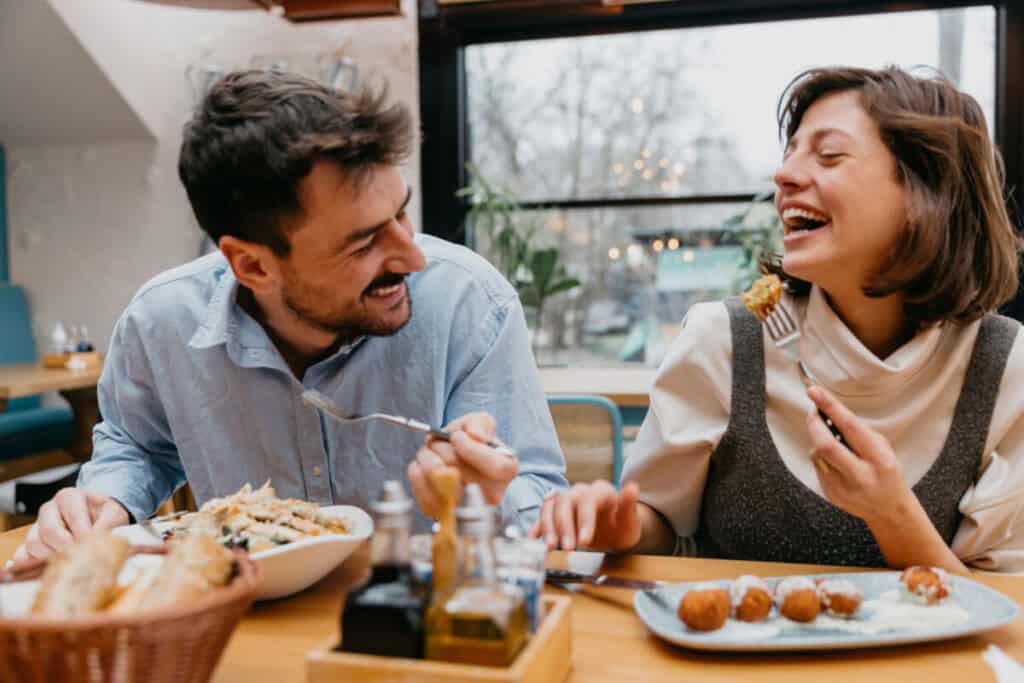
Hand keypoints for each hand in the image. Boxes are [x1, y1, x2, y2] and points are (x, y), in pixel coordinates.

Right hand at [11, 488, 128, 564]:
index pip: (72, 517)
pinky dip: (32, 565)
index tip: (92, 547)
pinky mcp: (31, 544)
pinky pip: (23, 555)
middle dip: (66, 548)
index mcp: (69, 497)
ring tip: (70, 561)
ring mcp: (37, 526)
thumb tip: (96, 543)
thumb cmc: (105, 516)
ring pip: (34, 544)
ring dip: (51, 557)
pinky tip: (47, 570)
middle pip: (49, 531)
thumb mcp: (115, 514)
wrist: (99, 519)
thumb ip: (108, 525)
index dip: (82, 535)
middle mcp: (49, 510)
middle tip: (80, 558)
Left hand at [407, 412, 517, 517]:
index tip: (457, 437)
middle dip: (442, 446)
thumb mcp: (481, 423)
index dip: (470, 448)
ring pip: (436, 476)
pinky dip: (418, 468)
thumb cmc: (470, 442)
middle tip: (441, 441)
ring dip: (428, 455)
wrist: (456, 461)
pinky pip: (420, 485)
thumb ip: (480, 423)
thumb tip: (474, 435)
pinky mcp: (439, 512)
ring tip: (433, 451)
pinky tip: (426, 464)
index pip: (495, 467)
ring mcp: (465, 507)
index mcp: (506, 470)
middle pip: (459, 469)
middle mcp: (490, 494)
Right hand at [528, 481, 640, 551]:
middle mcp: (580, 492)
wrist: (614, 531)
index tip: (584, 541)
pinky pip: (544, 514)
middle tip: (568, 548)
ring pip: (551, 506)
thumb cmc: (622, 526)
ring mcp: (567, 500)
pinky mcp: (557, 511)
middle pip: (565, 502)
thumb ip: (628, 505)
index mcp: (600, 491)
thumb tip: (632, 487)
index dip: (584, 520)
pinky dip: (538, 526)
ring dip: (548, 526)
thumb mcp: (630, 520)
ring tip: (550, 547)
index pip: (588, 501)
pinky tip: (534, 538)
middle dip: (564, 527)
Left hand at [806, 386, 914, 525]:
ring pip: (817, 454)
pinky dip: (821, 457)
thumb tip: (828, 413)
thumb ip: (858, 432)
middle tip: (813, 412)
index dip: (830, 406)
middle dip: (814, 424)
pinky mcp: (831, 494)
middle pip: (826, 444)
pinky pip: (817, 466)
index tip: (814, 391)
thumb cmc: (886, 471)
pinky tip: (835, 461)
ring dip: (818, 441)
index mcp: (879, 459)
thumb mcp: (883, 449)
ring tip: (832, 441)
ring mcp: (844, 488)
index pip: (850, 427)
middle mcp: (861, 475)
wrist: (889, 509)